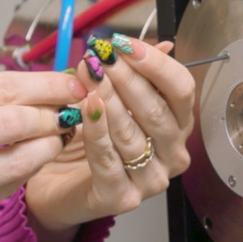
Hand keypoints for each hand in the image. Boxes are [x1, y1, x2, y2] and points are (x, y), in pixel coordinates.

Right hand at [0, 71, 86, 241]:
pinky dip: (27, 173)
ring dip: (48, 147)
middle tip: (69, 113)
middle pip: (12, 122)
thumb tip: (49, 85)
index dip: (46, 85)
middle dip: (51, 115)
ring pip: (16, 160)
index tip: (73, 83)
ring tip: (59, 137)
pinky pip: (5, 191)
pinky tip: (34, 160)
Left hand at [25, 36, 194, 233]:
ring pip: (131, 133)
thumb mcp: (116, 99)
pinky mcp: (122, 197)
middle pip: (156, 110)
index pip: (181, 89)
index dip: (156, 64)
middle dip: (126, 78)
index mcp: (178, 126)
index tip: (125, 44)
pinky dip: (95, 130)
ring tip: (87, 74)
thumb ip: (135, 74)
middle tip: (100, 57)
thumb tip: (158, 44)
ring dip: (107, 99)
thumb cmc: (93, 140)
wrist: (61, 186)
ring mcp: (151, 179)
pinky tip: (86, 107)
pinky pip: (108, 159)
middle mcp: (172, 154)